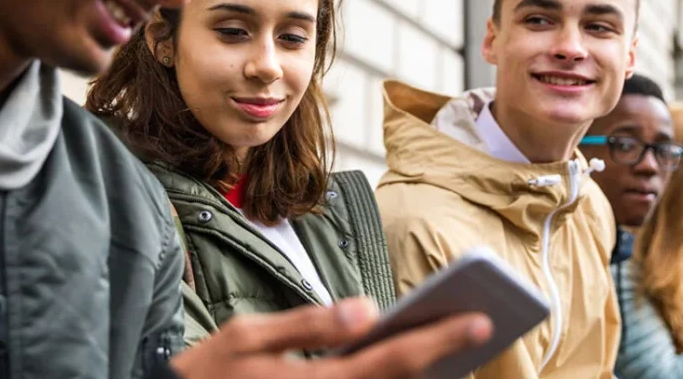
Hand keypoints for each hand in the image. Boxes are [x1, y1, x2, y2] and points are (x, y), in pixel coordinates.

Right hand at [170, 297, 492, 378]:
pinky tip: (406, 365)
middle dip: (444, 359)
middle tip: (478, 329)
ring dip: (424, 374)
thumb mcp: (244, 337)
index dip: (437, 340)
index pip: (389, 359)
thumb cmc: (204, 375)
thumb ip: (307, 324)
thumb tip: (365, 309)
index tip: (478, 320)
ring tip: (453, 347)